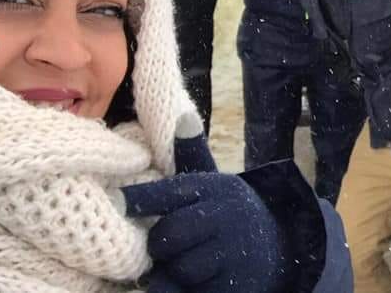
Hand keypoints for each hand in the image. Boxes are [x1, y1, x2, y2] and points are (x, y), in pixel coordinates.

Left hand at [122, 132, 287, 291]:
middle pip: (167, 236)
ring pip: (176, 268)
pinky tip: (193, 280)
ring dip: (171, 271)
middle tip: (166, 243)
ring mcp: (230, 254)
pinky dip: (180, 289)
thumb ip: (192, 156)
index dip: (137, 200)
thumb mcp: (215, 184)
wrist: (278, 248)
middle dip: (161, 243)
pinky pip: (186, 291)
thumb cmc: (227, 213)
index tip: (112, 201)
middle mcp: (225, 218)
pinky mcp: (231, 284)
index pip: (168, 193)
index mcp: (216, 189)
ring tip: (185, 260)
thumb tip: (183, 116)